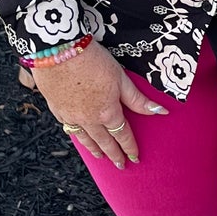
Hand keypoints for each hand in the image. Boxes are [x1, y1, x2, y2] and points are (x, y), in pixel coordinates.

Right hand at [24, 40, 167, 168]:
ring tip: (100, 157)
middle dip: (114, 154)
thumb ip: (137, 99)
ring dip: (94, 149)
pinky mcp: (56, 107)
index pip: (122, 135)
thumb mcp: (120, 78)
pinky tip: (77, 134)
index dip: (130, 147)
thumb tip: (160, 112)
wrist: (57, 50)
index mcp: (107, 113)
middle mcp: (88, 119)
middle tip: (120, 165)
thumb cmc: (92, 60)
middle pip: (104, 141)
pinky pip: (68, 127)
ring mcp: (70, 115)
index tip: (135, 157)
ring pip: (84, 138)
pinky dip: (75, 135)